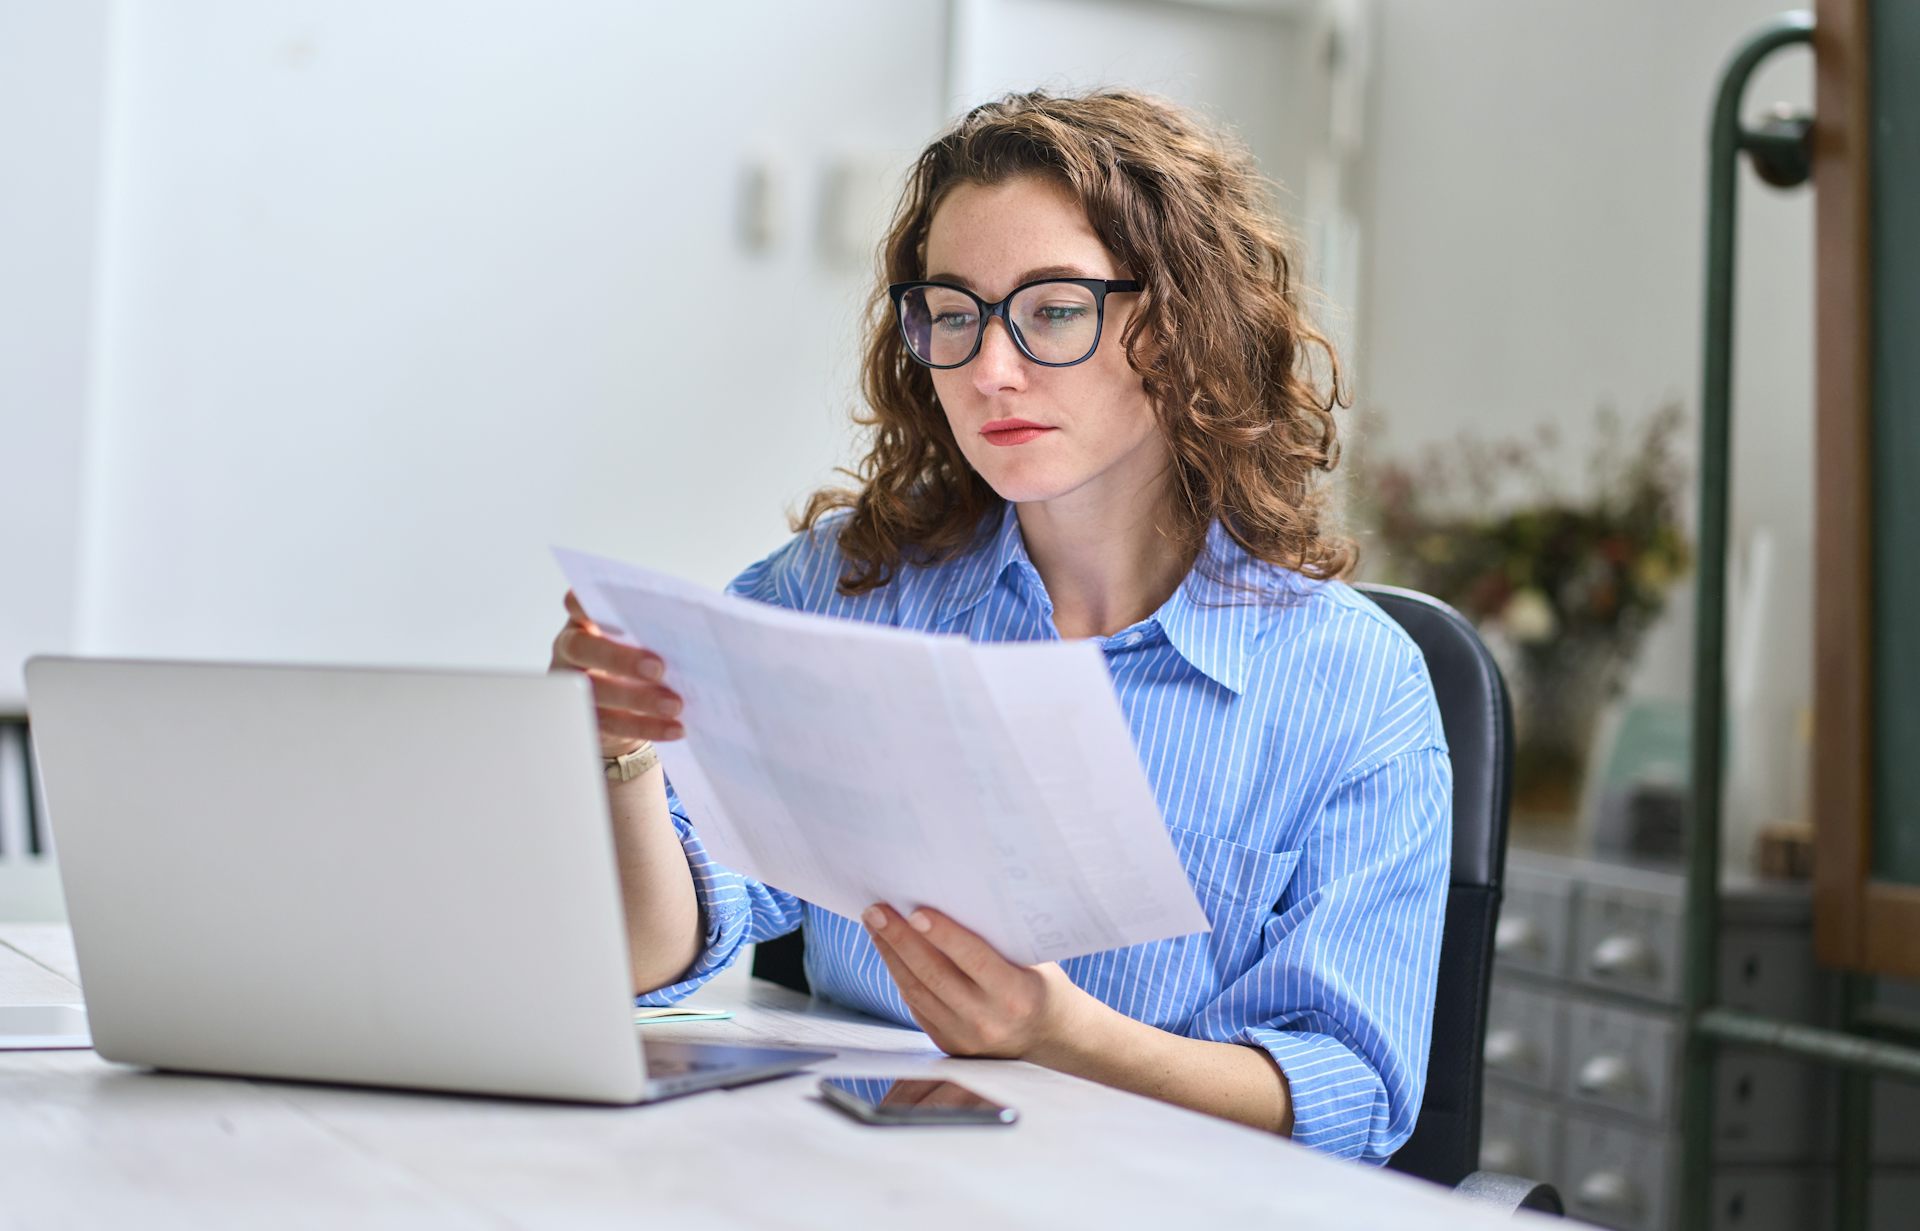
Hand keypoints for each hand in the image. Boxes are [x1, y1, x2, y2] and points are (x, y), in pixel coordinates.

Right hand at [548, 590, 684, 756]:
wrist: (616, 705)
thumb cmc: (632, 656)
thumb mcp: (637, 637)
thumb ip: (652, 629)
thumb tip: (698, 631)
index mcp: (583, 620)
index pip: (576, 604)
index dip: (587, 603)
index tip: (615, 603)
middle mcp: (570, 650)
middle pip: (582, 649)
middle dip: (620, 658)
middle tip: (658, 667)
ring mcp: (572, 686)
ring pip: (596, 693)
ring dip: (638, 699)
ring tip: (675, 704)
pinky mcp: (584, 719)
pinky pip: (612, 725)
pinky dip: (647, 727)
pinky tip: (675, 727)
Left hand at [861, 904, 1082, 1060]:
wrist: (1050, 1038)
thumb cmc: (1041, 986)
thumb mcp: (1033, 960)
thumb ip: (998, 940)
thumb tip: (953, 900)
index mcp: (1016, 995)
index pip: (974, 960)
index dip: (943, 935)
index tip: (915, 911)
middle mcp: (988, 1020)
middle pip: (934, 974)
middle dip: (900, 939)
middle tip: (877, 911)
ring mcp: (965, 1036)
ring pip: (917, 991)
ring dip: (891, 955)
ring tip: (875, 926)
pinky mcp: (948, 1044)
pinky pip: (916, 1006)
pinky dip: (900, 976)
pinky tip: (889, 952)